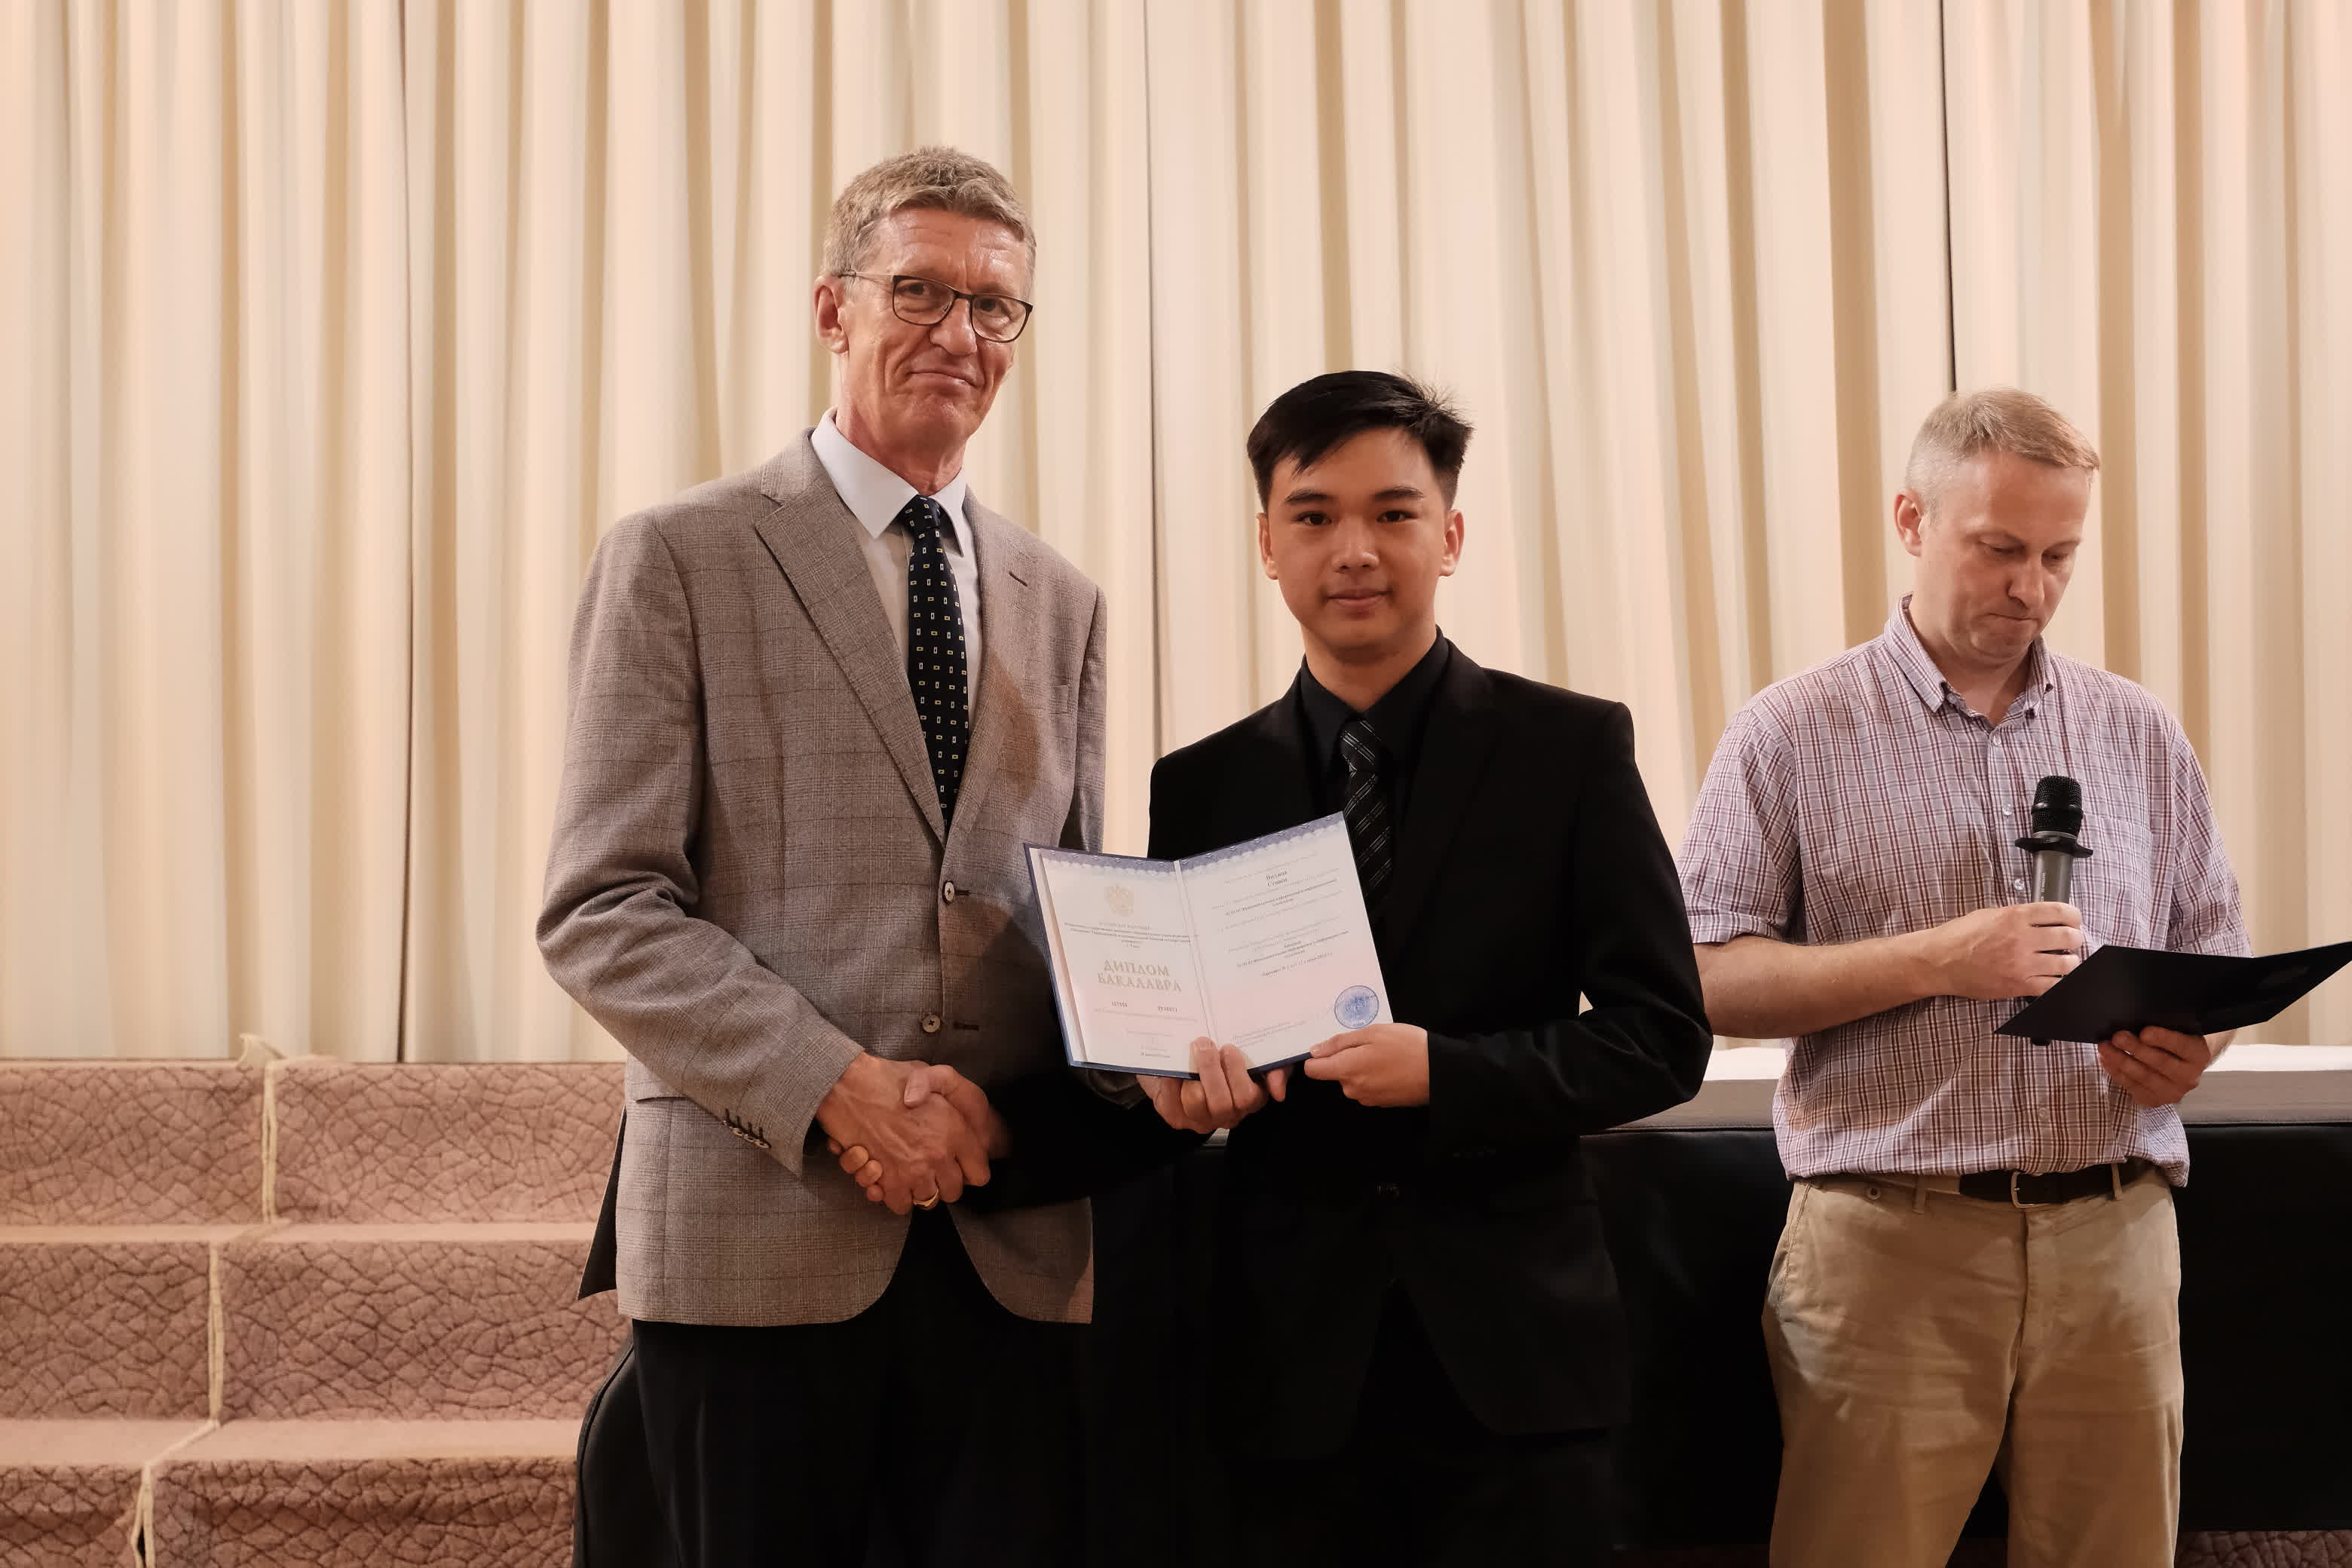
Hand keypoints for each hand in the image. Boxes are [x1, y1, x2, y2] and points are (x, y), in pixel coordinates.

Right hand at [813, 1055, 991, 1214]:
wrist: (849, 1086)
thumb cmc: (887, 1077)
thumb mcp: (930, 1075)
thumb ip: (949, 1095)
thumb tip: (959, 1114)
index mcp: (956, 1130)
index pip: (980, 1174)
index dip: (969, 1171)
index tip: (958, 1166)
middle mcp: (939, 1155)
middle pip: (953, 1192)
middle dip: (943, 1183)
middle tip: (929, 1169)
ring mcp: (914, 1171)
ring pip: (927, 1200)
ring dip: (918, 1190)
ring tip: (907, 1172)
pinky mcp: (888, 1181)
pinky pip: (901, 1205)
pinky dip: (895, 1196)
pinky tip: (889, 1178)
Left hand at [1137, 1039, 1286, 1133]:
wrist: (1187, 1058)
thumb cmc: (1226, 1056)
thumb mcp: (1258, 1055)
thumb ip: (1275, 1068)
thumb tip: (1278, 1092)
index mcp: (1250, 1101)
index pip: (1248, 1098)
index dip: (1237, 1073)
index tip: (1229, 1048)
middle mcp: (1227, 1116)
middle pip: (1221, 1103)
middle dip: (1211, 1069)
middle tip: (1205, 1043)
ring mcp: (1200, 1120)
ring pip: (1196, 1102)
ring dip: (1192, 1073)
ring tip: (1192, 1050)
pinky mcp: (1176, 1117)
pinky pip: (1172, 1102)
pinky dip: (1171, 1081)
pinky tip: (1173, 1066)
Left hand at [1301, 1023, 1429, 1106]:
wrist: (1440, 1072)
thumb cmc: (1408, 1047)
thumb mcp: (1372, 1033)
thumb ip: (1340, 1042)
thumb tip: (1315, 1051)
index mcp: (1347, 1069)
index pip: (1313, 1070)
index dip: (1317, 1057)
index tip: (1330, 1047)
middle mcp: (1353, 1089)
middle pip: (1335, 1073)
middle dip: (1346, 1058)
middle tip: (1370, 1044)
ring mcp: (1367, 1098)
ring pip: (1352, 1079)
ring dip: (1362, 1066)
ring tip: (1385, 1054)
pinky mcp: (1381, 1103)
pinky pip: (1367, 1086)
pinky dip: (1374, 1076)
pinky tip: (1392, 1066)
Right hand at [1919, 902, 2083, 999]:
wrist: (1939, 962)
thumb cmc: (1958, 937)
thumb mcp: (1988, 914)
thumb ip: (2018, 916)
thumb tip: (2042, 920)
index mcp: (2015, 916)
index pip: (2061, 911)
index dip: (2074, 916)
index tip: (2073, 921)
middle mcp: (2022, 939)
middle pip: (2069, 937)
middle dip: (2073, 938)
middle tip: (2068, 941)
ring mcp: (2022, 964)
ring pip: (2068, 963)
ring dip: (2068, 961)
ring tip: (2060, 960)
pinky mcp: (2019, 986)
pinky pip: (2054, 985)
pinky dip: (2057, 980)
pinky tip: (2049, 975)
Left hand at [2098, 1026, 2214, 1106]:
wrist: (2182, 1062)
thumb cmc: (2175, 1039)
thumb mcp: (2177, 1029)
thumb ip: (2165, 1025)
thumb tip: (2137, 1020)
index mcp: (2199, 1054)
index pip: (2182, 1046)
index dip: (2163, 1039)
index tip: (2145, 1032)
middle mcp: (2189, 1076)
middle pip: (2160, 1062)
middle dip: (2135, 1048)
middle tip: (2117, 1037)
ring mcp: (2173, 1091)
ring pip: (2144, 1077)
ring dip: (2121, 1061)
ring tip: (2105, 1048)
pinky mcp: (2156, 1100)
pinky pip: (2133, 1087)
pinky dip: (2117, 1073)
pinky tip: (2106, 1061)